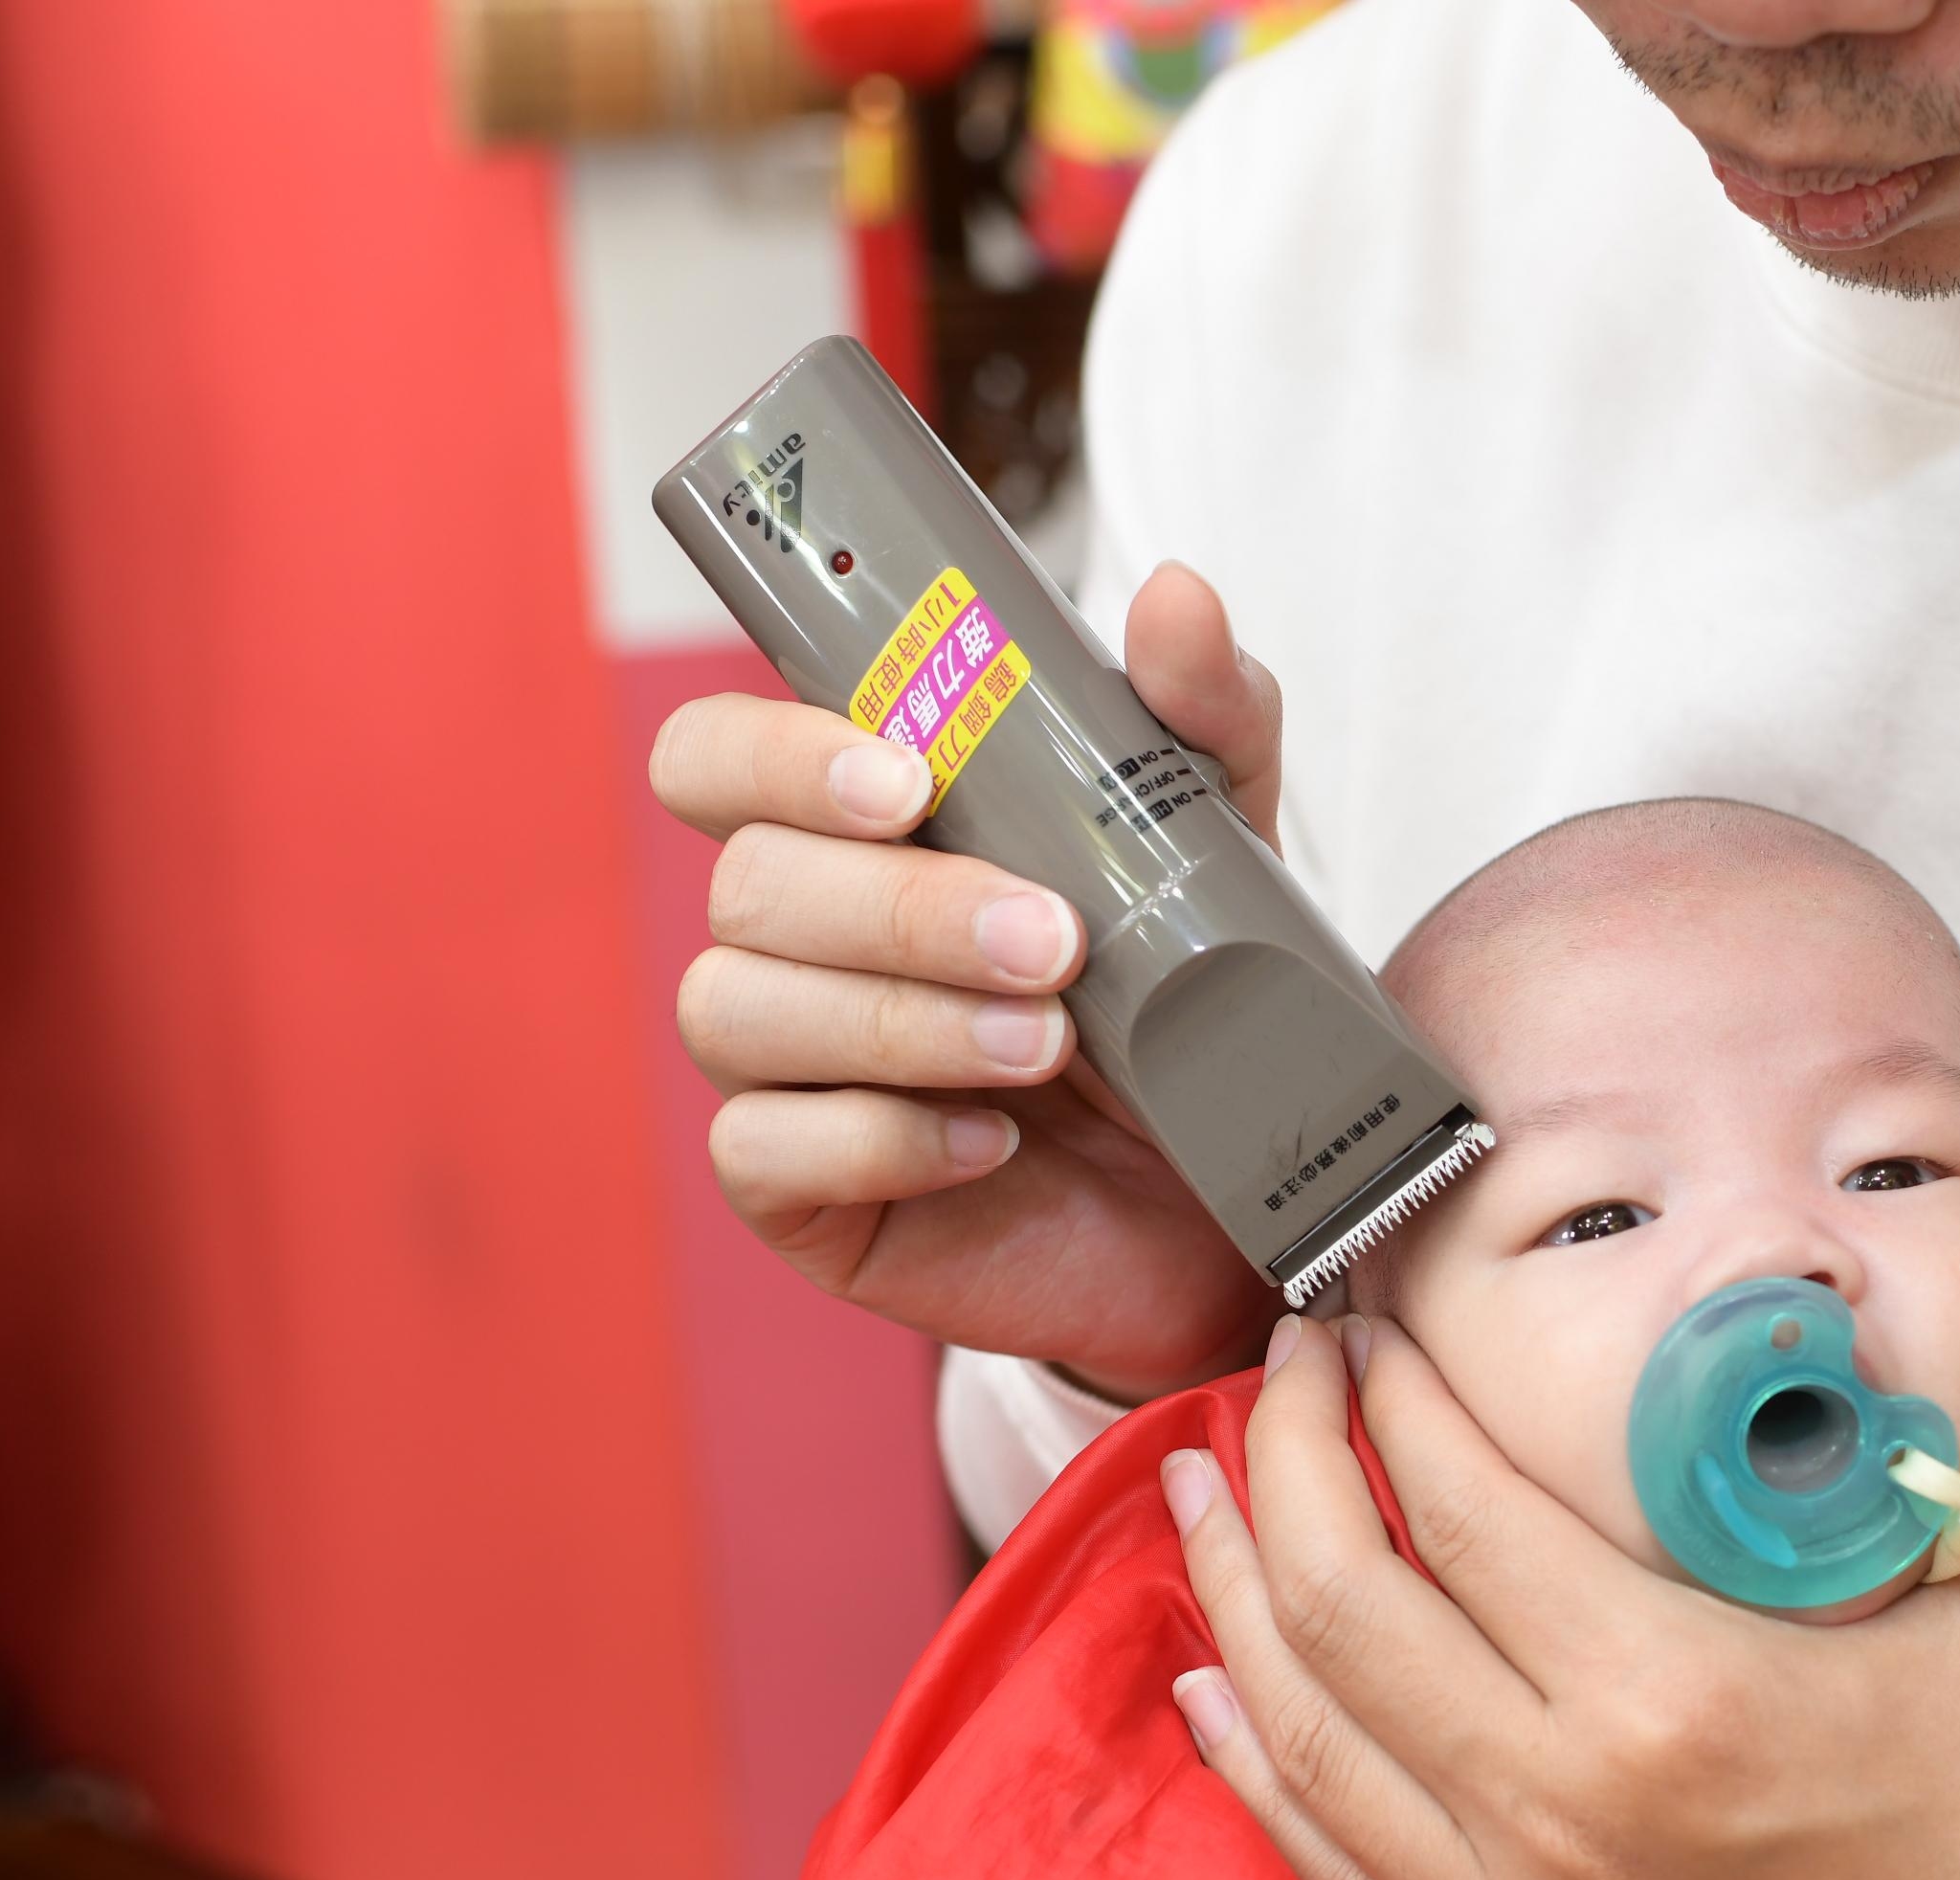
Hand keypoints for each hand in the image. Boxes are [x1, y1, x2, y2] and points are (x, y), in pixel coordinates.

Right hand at [659, 562, 1288, 1399]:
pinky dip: (880, 1140)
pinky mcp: (797, 1193)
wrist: (1241, 1200)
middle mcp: (793, 940)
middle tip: (1052, 941)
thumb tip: (1175, 599)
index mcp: (854, 833)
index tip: (907, 780)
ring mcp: (781, 1069)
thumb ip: (1202, 716)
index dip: (774, 755)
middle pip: (745, 883)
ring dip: (902, 1021)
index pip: (718, 757)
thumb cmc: (1191, 1004)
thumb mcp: (1223, 845)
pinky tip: (991, 1145)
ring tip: (1050, 1044)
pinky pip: (764, 1150)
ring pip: (737, 1009)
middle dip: (901, 908)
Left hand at [1162, 1232, 1959, 1879]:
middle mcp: (1565, 1820)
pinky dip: (1253, 1777)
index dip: (1389, 1396)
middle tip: (1275, 1373)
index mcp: (1679, 1699)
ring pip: (1302, 1744)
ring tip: (1200, 1493)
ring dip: (1233, 1603)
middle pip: (1345, 1608)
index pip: (1462, 1509)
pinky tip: (1210, 1691)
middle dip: (1282, 1465)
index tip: (1367, 1321)